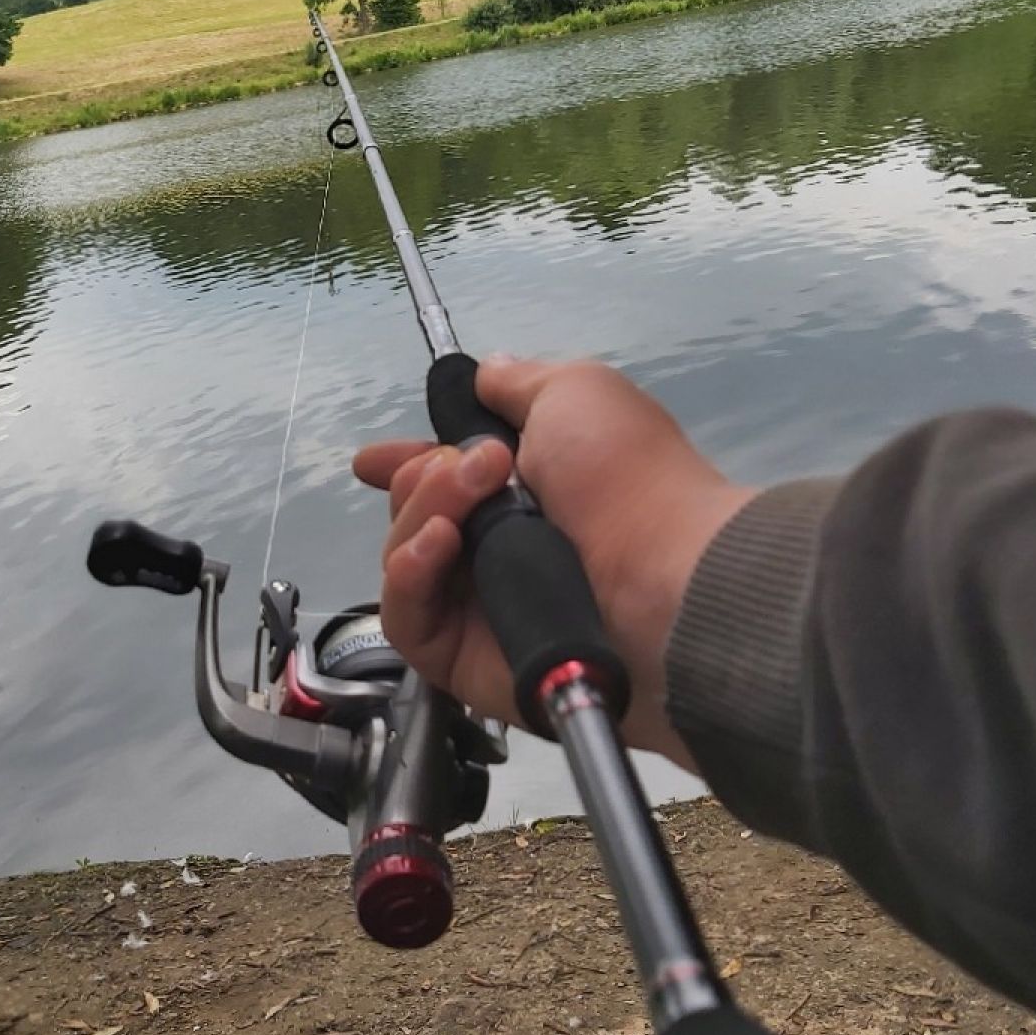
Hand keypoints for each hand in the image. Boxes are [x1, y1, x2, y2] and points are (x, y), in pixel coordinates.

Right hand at [352, 355, 756, 767]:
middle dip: (424, 478)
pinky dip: (410, 574)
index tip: (372, 460)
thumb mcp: (576, 392)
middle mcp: (494, 551)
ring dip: (420, 516)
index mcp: (521, 492)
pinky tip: (441, 546)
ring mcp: (475, 609)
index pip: (440, 482)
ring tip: (465, 511)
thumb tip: (485, 374)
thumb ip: (517, 384)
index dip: (404, 465)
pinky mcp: (459, 660)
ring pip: (401, 560)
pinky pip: (406, 617)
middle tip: (474, 471)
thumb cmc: (623, 476)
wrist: (663, 575)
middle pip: (411, 513)